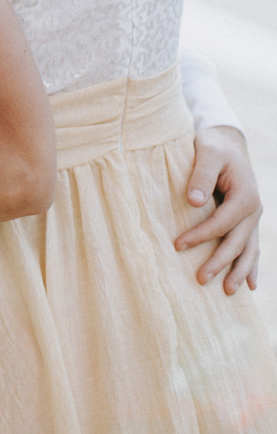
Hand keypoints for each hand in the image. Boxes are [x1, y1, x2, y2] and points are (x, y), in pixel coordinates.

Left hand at [175, 124, 261, 292]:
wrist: (228, 142)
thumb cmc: (214, 146)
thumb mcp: (208, 152)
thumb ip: (201, 175)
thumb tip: (193, 202)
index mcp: (245, 195)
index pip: (222, 223)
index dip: (201, 236)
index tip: (178, 245)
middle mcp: (254, 209)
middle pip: (237, 242)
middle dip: (220, 262)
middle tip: (200, 279)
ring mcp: (254, 217)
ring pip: (249, 250)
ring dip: (239, 271)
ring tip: (228, 292)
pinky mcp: (249, 220)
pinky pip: (252, 247)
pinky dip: (251, 266)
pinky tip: (250, 285)